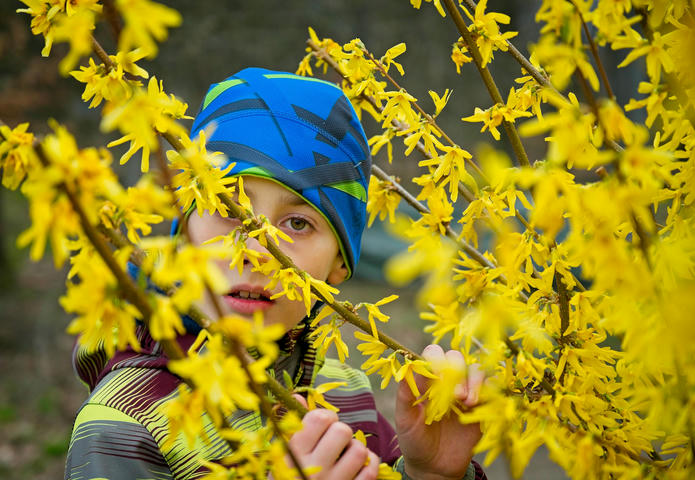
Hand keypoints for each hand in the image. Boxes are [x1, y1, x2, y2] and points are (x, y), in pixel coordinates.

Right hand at [286, 395, 379, 479]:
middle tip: (335, 443)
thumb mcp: (282, 456)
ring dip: (356, 450)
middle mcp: (312, 468)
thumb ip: (293, 427)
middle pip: (342, 431)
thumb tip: (300, 395)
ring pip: (359, 450)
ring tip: (346, 456)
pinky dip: (369, 466)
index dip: (325, 418)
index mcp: (293, 453)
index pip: (320, 418)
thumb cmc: (286, 479)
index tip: (323, 426)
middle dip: (341, 433)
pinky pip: (370, 472)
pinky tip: (359, 468)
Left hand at [395, 345, 483, 479]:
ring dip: (475, 381)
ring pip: (476, 369)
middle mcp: (446, 380)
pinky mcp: (482, 405)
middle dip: (457, 372)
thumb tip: (409, 367)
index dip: (437, 360)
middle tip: (456, 395)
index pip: (433, 354)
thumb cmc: (415, 440)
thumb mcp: (404, 420)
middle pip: (456, 357)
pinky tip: (481, 403)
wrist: (434, 468)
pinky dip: (491, 388)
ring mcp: (466, 391)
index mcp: (426, 379)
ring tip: (468, 403)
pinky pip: (493, 387)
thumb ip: (406, 394)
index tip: (438, 377)